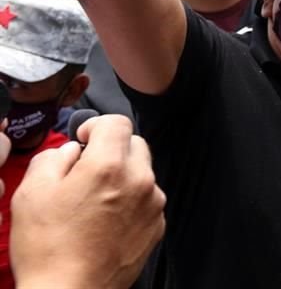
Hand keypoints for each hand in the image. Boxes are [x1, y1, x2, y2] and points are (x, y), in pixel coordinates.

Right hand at [10, 115, 165, 288]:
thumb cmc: (48, 247)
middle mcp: (139, 180)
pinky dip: (131, 201)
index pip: (117, 122)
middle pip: (134, 144)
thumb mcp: (32, 192)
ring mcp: (152, 204)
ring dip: (123, 176)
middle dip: (112, 150)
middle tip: (87, 170)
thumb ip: (54, 157)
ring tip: (95, 201)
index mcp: (109, 165)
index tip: (84, 139)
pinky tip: (107, 220)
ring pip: (143, 172)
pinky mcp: (157, 226)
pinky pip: (148, 199)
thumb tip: (72, 151)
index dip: (96, 126)